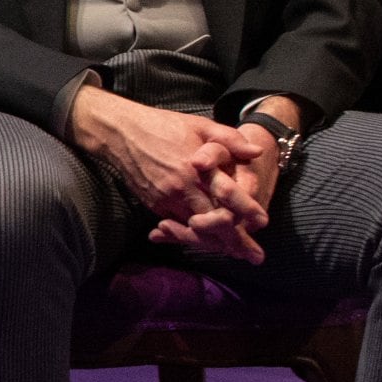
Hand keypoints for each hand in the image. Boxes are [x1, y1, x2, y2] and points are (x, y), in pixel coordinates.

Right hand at [68, 90, 272, 263]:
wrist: (119, 133)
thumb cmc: (162, 126)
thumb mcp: (201, 125)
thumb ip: (230, 140)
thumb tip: (257, 151)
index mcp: (198, 170)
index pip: (229, 198)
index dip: (247, 212)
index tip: (263, 223)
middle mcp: (183, 190)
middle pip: (214, 224)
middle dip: (235, 242)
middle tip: (254, 256)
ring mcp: (166, 200)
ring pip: (195, 230)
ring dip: (215, 243)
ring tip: (234, 254)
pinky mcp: (154, 205)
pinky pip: (178, 225)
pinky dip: (193, 234)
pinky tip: (206, 241)